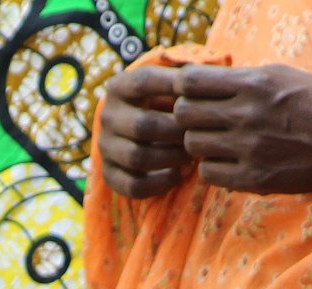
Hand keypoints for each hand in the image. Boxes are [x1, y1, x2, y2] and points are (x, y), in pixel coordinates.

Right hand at [97, 64, 192, 197]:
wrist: (139, 132)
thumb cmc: (165, 103)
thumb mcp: (169, 85)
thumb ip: (185, 81)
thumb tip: (206, 79)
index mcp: (120, 87)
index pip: (144, 81)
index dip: (172, 86)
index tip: (199, 93)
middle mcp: (107, 116)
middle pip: (142, 125)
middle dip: (176, 133)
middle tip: (199, 136)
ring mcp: (106, 147)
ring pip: (137, 157)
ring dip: (170, 158)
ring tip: (191, 156)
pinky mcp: (108, 174)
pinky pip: (132, 186)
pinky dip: (159, 184)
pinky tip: (177, 176)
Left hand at [169, 64, 311, 195]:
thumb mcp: (284, 76)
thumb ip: (243, 79)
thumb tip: (206, 81)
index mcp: (255, 85)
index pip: (190, 82)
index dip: (185, 88)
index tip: (193, 93)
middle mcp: (247, 116)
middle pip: (183, 115)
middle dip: (188, 115)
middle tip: (203, 119)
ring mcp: (249, 150)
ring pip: (193, 145)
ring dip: (200, 142)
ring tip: (219, 140)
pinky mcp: (254, 179)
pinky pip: (208, 174)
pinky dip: (214, 167)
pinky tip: (230, 161)